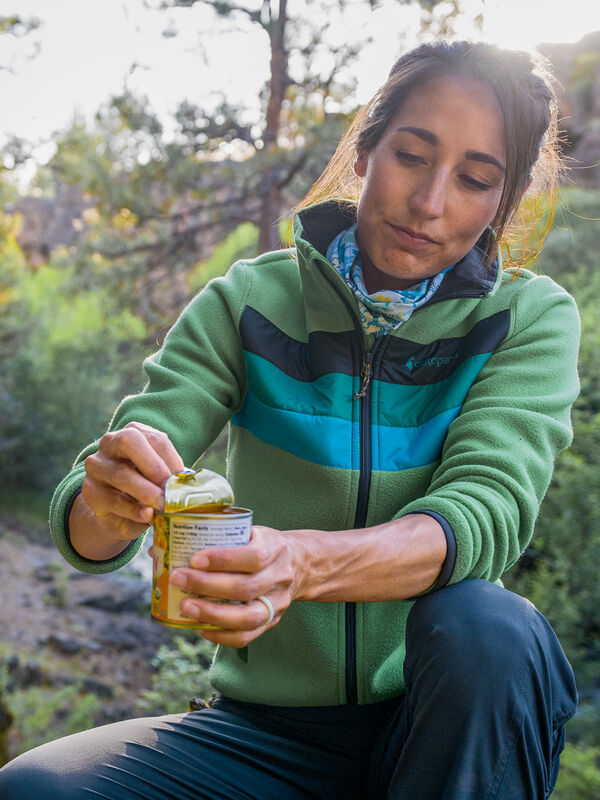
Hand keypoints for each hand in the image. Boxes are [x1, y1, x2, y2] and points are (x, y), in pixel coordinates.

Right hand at [81, 421, 184, 543]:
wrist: (117, 512)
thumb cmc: (145, 486)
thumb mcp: (158, 478)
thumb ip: (169, 477)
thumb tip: (186, 486)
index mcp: (133, 433)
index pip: (154, 438)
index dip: (171, 458)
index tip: (183, 479)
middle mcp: (110, 443)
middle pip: (129, 441)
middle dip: (153, 465)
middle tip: (169, 488)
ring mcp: (97, 466)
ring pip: (120, 474)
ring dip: (145, 491)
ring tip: (162, 505)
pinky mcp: (90, 492)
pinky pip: (113, 500)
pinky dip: (133, 510)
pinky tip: (147, 516)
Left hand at [168, 525, 306, 647]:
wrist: (301, 564)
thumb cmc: (263, 544)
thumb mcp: (249, 531)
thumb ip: (214, 538)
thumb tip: (161, 549)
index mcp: (275, 548)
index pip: (253, 556)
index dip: (223, 559)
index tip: (194, 558)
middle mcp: (279, 577)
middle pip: (245, 588)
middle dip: (207, 586)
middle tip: (177, 579)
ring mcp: (277, 603)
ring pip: (248, 617)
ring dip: (213, 614)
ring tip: (185, 607)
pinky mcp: (272, 621)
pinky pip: (247, 637)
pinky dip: (220, 635)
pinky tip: (199, 627)